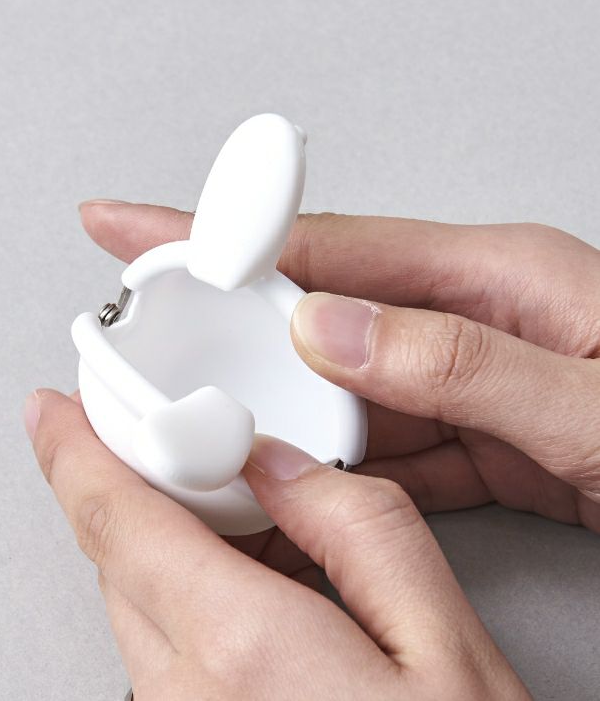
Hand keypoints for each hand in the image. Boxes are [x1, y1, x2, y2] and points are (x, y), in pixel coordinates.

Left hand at [24, 389, 527, 698]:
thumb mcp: (446, 649)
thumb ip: (360, 531)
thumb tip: (285, 465)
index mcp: (241, 654)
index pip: (119, 526)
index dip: (75, 456)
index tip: (51, 413)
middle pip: (125, 561)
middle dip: (161, 494)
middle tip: (224, 465)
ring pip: (145, 604)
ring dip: (191, 552)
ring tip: (286, 556)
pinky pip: (165, 651)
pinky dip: (202, 603)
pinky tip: (276, 605)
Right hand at [80, 201, 599, 531]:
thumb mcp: (596, 402)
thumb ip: (459, 362)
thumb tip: (331, 331)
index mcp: (490, 276)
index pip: (324, 246)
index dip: (223, 235)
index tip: (149, 230)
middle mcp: (462, 317)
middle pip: (312, 310)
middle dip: (220, 314)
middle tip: (147, 319)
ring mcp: (461, 377)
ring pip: (334, 385)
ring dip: (266, 399)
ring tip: (199, 411)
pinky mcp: (471, 434)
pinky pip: (377, 442)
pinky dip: (325, 461)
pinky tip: (288, 474)